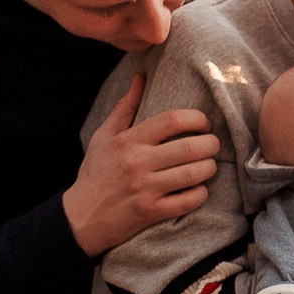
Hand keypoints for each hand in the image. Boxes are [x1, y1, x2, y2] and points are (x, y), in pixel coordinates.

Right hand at [65, 77, 220, 254]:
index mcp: (127, 141)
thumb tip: (141, 77)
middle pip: (190, 148)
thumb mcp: (104, 136)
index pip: (172, 120)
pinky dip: (200, 193)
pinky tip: (197, 188)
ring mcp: (145, 189)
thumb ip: (125, 107)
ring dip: (209, 168)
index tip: (203, 123)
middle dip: (211, 144)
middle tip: (212, 145)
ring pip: (194, 174)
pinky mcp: (151, 212)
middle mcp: (137, 163)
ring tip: (207, 165)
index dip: (197, 118)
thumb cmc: (96, 172)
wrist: (81, 217)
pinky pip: (189, 200)